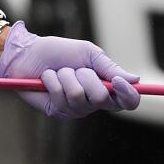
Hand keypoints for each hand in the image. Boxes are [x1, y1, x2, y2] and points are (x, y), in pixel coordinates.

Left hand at [0, 21, 141, 119]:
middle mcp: (92, 102)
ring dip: (67, 77)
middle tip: (75, 68)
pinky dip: (53, 81)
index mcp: (104, 86)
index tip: (117, 81)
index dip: (128, 95)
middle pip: (102, 98)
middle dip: (87, 77)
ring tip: (59, 71)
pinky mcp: (57, 112)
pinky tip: (47, 79)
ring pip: (79, 97)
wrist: (28, 53)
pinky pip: (61, 98)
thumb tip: (135, 80)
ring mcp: (75, 109)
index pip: (127, 102)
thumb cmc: (58, 52)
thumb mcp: (88, 54)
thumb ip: (110, 68)